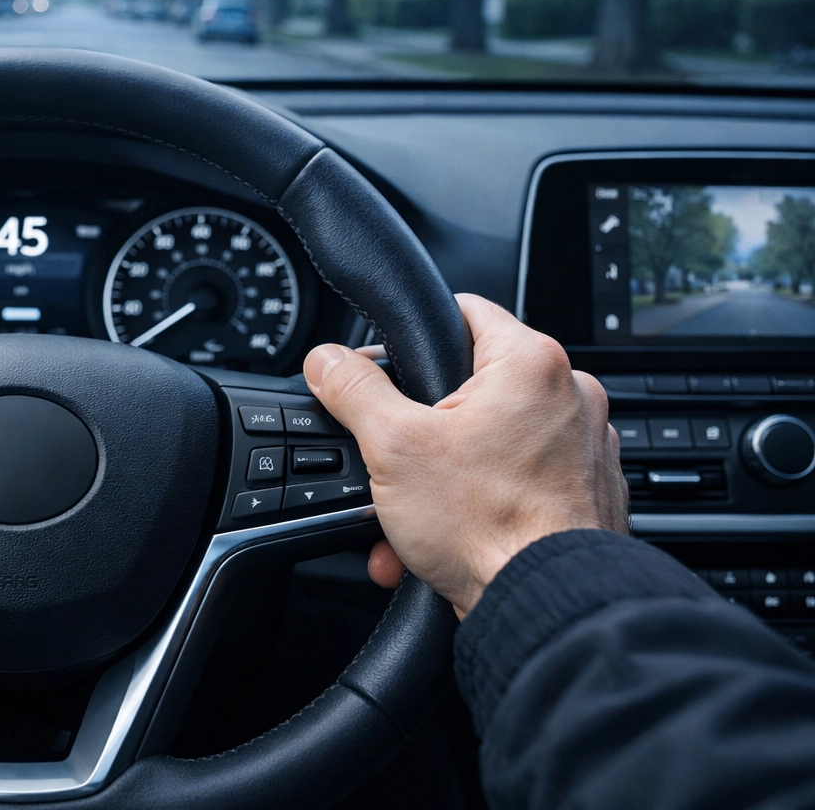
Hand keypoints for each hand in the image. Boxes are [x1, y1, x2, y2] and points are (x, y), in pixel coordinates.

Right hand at [303, 294, 628, 616]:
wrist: (547, 606)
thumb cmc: (490, 525)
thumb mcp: (392, 445)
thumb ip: (353, 389)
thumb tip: (327, 360)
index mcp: (531, 363)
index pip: (462, 311)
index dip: (411, 337)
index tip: (384, 367)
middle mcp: (572, 396)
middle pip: (472, 386)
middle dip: (421, 429)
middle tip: (393, 459)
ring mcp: (586, 447)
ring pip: (493, 443)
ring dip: (444, 476)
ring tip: (409, 516)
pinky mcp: (588, 494)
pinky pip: (519, 483)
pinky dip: (480, 505)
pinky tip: (443, 540)